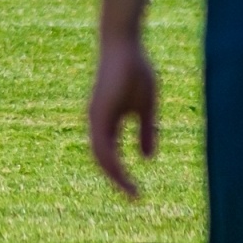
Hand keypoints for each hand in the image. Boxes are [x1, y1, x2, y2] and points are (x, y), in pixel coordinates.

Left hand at [88, 36, 157, 197]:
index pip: (109, 155)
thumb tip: (146, 158)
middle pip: (102, 159)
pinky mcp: (99, 110)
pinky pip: (101, 143)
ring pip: (100, 155)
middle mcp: (97, 121)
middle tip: (134, 198)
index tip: (136, 191)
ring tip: (131, 192)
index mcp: (106, 121)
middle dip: (117, 180)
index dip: (121, 174)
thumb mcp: (145, 107)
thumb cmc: (135, 71)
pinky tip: (123, 172)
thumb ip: (145, 131)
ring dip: (115, 176)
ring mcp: (96, 116)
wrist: (124, 44)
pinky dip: (111, 161)